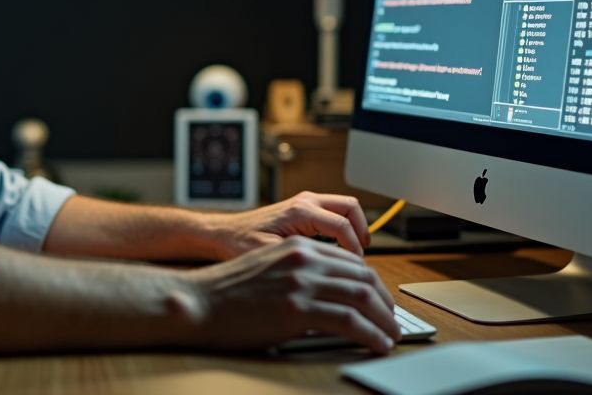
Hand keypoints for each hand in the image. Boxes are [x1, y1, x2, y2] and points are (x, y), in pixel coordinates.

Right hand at [174, 235, 398, 352]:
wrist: (199, 302)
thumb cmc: (228, 291)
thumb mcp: (269, 268)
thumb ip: (300, 272)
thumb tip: (331, 293)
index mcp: (298, 247)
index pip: (352, 261)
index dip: (374, 283)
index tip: (382, 301)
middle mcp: (304, 259)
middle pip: (363, 277)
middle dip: (385, 302)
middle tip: (393, 320)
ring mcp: (301, 283)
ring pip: (362, 298)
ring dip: (384, 320)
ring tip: (390, 335)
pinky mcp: (297, 310)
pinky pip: (349, 322)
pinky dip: (371, 334)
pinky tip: (376, 344)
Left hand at [203, 192, 370, 259]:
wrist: (223, 234)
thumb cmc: (240, 245)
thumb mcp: (269, 257)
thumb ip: (299, 261)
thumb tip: (327, 273)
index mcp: (299, 212)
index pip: (342, 226)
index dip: (353, 250)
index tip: (354, 271)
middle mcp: (305, 202)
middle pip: (351, 207)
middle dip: (362, 231)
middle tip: (361, 258)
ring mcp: (305, 202)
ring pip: (346, 206)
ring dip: (356, 227)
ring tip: (354, 255)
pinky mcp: (303, 208)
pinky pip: (335, 211)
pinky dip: (344, 226)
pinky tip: (338, 250)